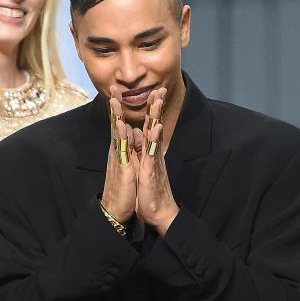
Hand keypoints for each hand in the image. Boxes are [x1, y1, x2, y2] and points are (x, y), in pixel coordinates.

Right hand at [102, 85, 138, 223]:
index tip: (122, 93)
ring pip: (118, 133)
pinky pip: (124, 151)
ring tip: (116, 99)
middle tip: (115, 87)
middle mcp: (117, 152)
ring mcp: (118, 160)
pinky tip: (125, 126)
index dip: (122, 110)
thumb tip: (130, 139)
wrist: (116, 211)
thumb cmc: (124, 190)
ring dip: (117, 116)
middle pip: (117, 124)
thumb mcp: (128, 168)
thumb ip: (128, 152)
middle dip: (117, 106)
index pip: (121, 125)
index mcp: (121, 151)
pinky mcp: (123, 169)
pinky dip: (124, 138)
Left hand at [136, 88, 177, 233]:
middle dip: (156, 106)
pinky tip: (154, 128)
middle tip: (159, 87)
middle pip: (154, 125)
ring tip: (157, 99)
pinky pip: (152, 153)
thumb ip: (142, 151)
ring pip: (154, 134)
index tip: (150, 92)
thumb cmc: (149, 192)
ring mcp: (153, 161)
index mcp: (148, 152)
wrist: (158, 213)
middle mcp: (152, 154)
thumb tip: (140, 137)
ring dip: (155, 116)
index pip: (148, 126)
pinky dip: (153, 139)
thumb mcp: (143, 169)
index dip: (148, 109)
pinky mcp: (151, 171)